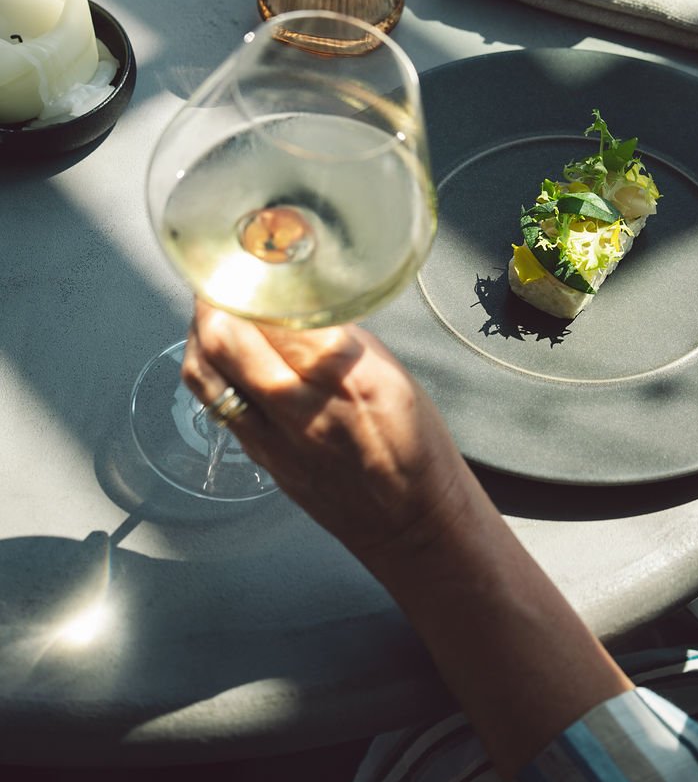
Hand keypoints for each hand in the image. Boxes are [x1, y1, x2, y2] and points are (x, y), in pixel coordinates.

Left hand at [183, 301, 475, 573]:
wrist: (411, 525)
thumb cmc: (415, 449)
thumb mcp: (394, 376)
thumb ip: (343, 337)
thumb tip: (302, 301)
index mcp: (345, 379)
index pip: (279, 317)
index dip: (255, 282)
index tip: (251, 255)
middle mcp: (302, 409)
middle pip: (227, 343)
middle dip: (212, 299)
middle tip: (216, 273)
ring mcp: (273, 440)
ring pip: (207, 375)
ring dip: (199, 333)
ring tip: (209, 308)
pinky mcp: (261, 461)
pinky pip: (217, 406)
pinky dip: (208, 370)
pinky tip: (217, 353)